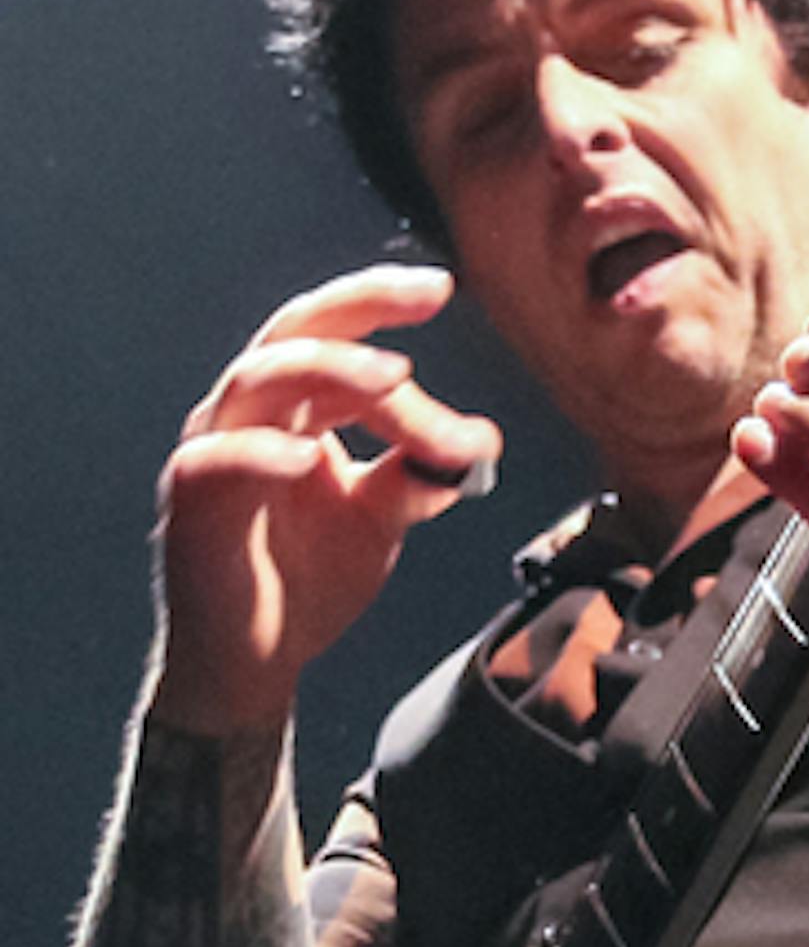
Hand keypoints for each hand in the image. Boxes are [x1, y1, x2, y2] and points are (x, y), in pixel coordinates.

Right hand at [152, 265, 500, 731]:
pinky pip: (216, 461)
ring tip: (394, 379)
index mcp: (294, 405)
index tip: (442, 288)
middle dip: (359, 306)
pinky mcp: (191, 504)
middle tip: (424, 300)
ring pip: (258, 380)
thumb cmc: (307, 576)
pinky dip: (263, 452)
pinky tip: (311, 457)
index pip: (336, 331)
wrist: (256, 658)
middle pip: (294, 331)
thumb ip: (419, 475)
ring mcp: (214, 452)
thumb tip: (480, 445)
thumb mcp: (380, 517)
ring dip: (330, 371)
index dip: (383, 301)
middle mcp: (249, 413)